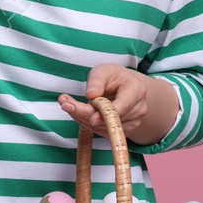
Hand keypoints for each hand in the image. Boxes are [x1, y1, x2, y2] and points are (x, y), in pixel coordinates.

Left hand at [58, 64, 172, 144]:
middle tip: (64, 103)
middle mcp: (138, 109)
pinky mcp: (124, 132)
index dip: (106, 114)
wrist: (124, 87)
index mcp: (136, 90)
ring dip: (83, 118)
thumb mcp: (103, 70)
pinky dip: (87, 123)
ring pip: (103, 127)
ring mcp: (133, 123)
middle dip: (84, 112)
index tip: (91, 118)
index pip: (122, 106)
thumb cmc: (113, 77)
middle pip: (109, 119)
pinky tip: (79, 112)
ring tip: (68, 103)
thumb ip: (96, 81)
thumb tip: (91, 95)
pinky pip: (102, 132)